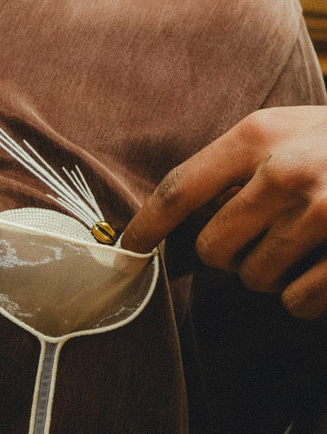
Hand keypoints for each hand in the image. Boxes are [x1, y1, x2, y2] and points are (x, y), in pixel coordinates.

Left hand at [122, 106, 326, 318]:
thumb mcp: (294, 130)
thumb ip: (240, 166)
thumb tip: (179, 221)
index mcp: (262, 135)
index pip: (178, 189)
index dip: (145, 227)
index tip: (126, 250)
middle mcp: (288, 172)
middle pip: (211, 250)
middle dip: (230, 255)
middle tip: (263, 237)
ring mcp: (323, 216)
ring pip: (253, 280)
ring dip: (272, 273)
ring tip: (306, 244)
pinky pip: (295, 304)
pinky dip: (306, 296)